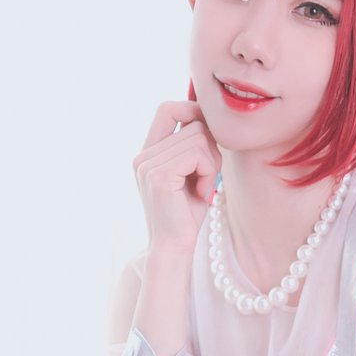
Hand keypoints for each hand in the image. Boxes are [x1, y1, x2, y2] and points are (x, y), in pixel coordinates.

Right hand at [133, 101, 220, 257]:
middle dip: (212, 149)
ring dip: (212, 164)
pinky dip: (209, 172)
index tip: (209, 135)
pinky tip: (202, 192)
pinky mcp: (159, 176)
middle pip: (192, 123)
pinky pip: (198, 154)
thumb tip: (209, 117)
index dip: (192, 110)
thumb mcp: (192, 173)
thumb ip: (195, 147)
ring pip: (199, 137)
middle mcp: (143, 156)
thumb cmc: (186, 214)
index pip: (167, 109)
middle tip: (208, 178)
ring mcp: (148, 164)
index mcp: (148, 153)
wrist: (175, 247)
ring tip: (204, 187)